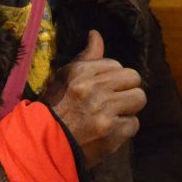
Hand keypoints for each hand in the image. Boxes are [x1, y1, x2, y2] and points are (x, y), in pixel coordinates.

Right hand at [41, 30, 145, 168]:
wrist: (43, 147)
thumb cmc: (53, 110)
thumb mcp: (63, 78)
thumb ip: (85, 57)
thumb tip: (96, 34)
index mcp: (81, 73)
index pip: (116, 64)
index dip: (112, 77)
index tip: (103, 88)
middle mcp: (95, 89)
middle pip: (134, 78)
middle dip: (127, 88)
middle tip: (115, 99)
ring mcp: (106, 112)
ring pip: (139, 98)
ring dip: (129, 107)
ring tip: (115, 114)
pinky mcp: (113, 133)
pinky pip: (134, 123)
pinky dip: (125, 129)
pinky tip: (111, 131)